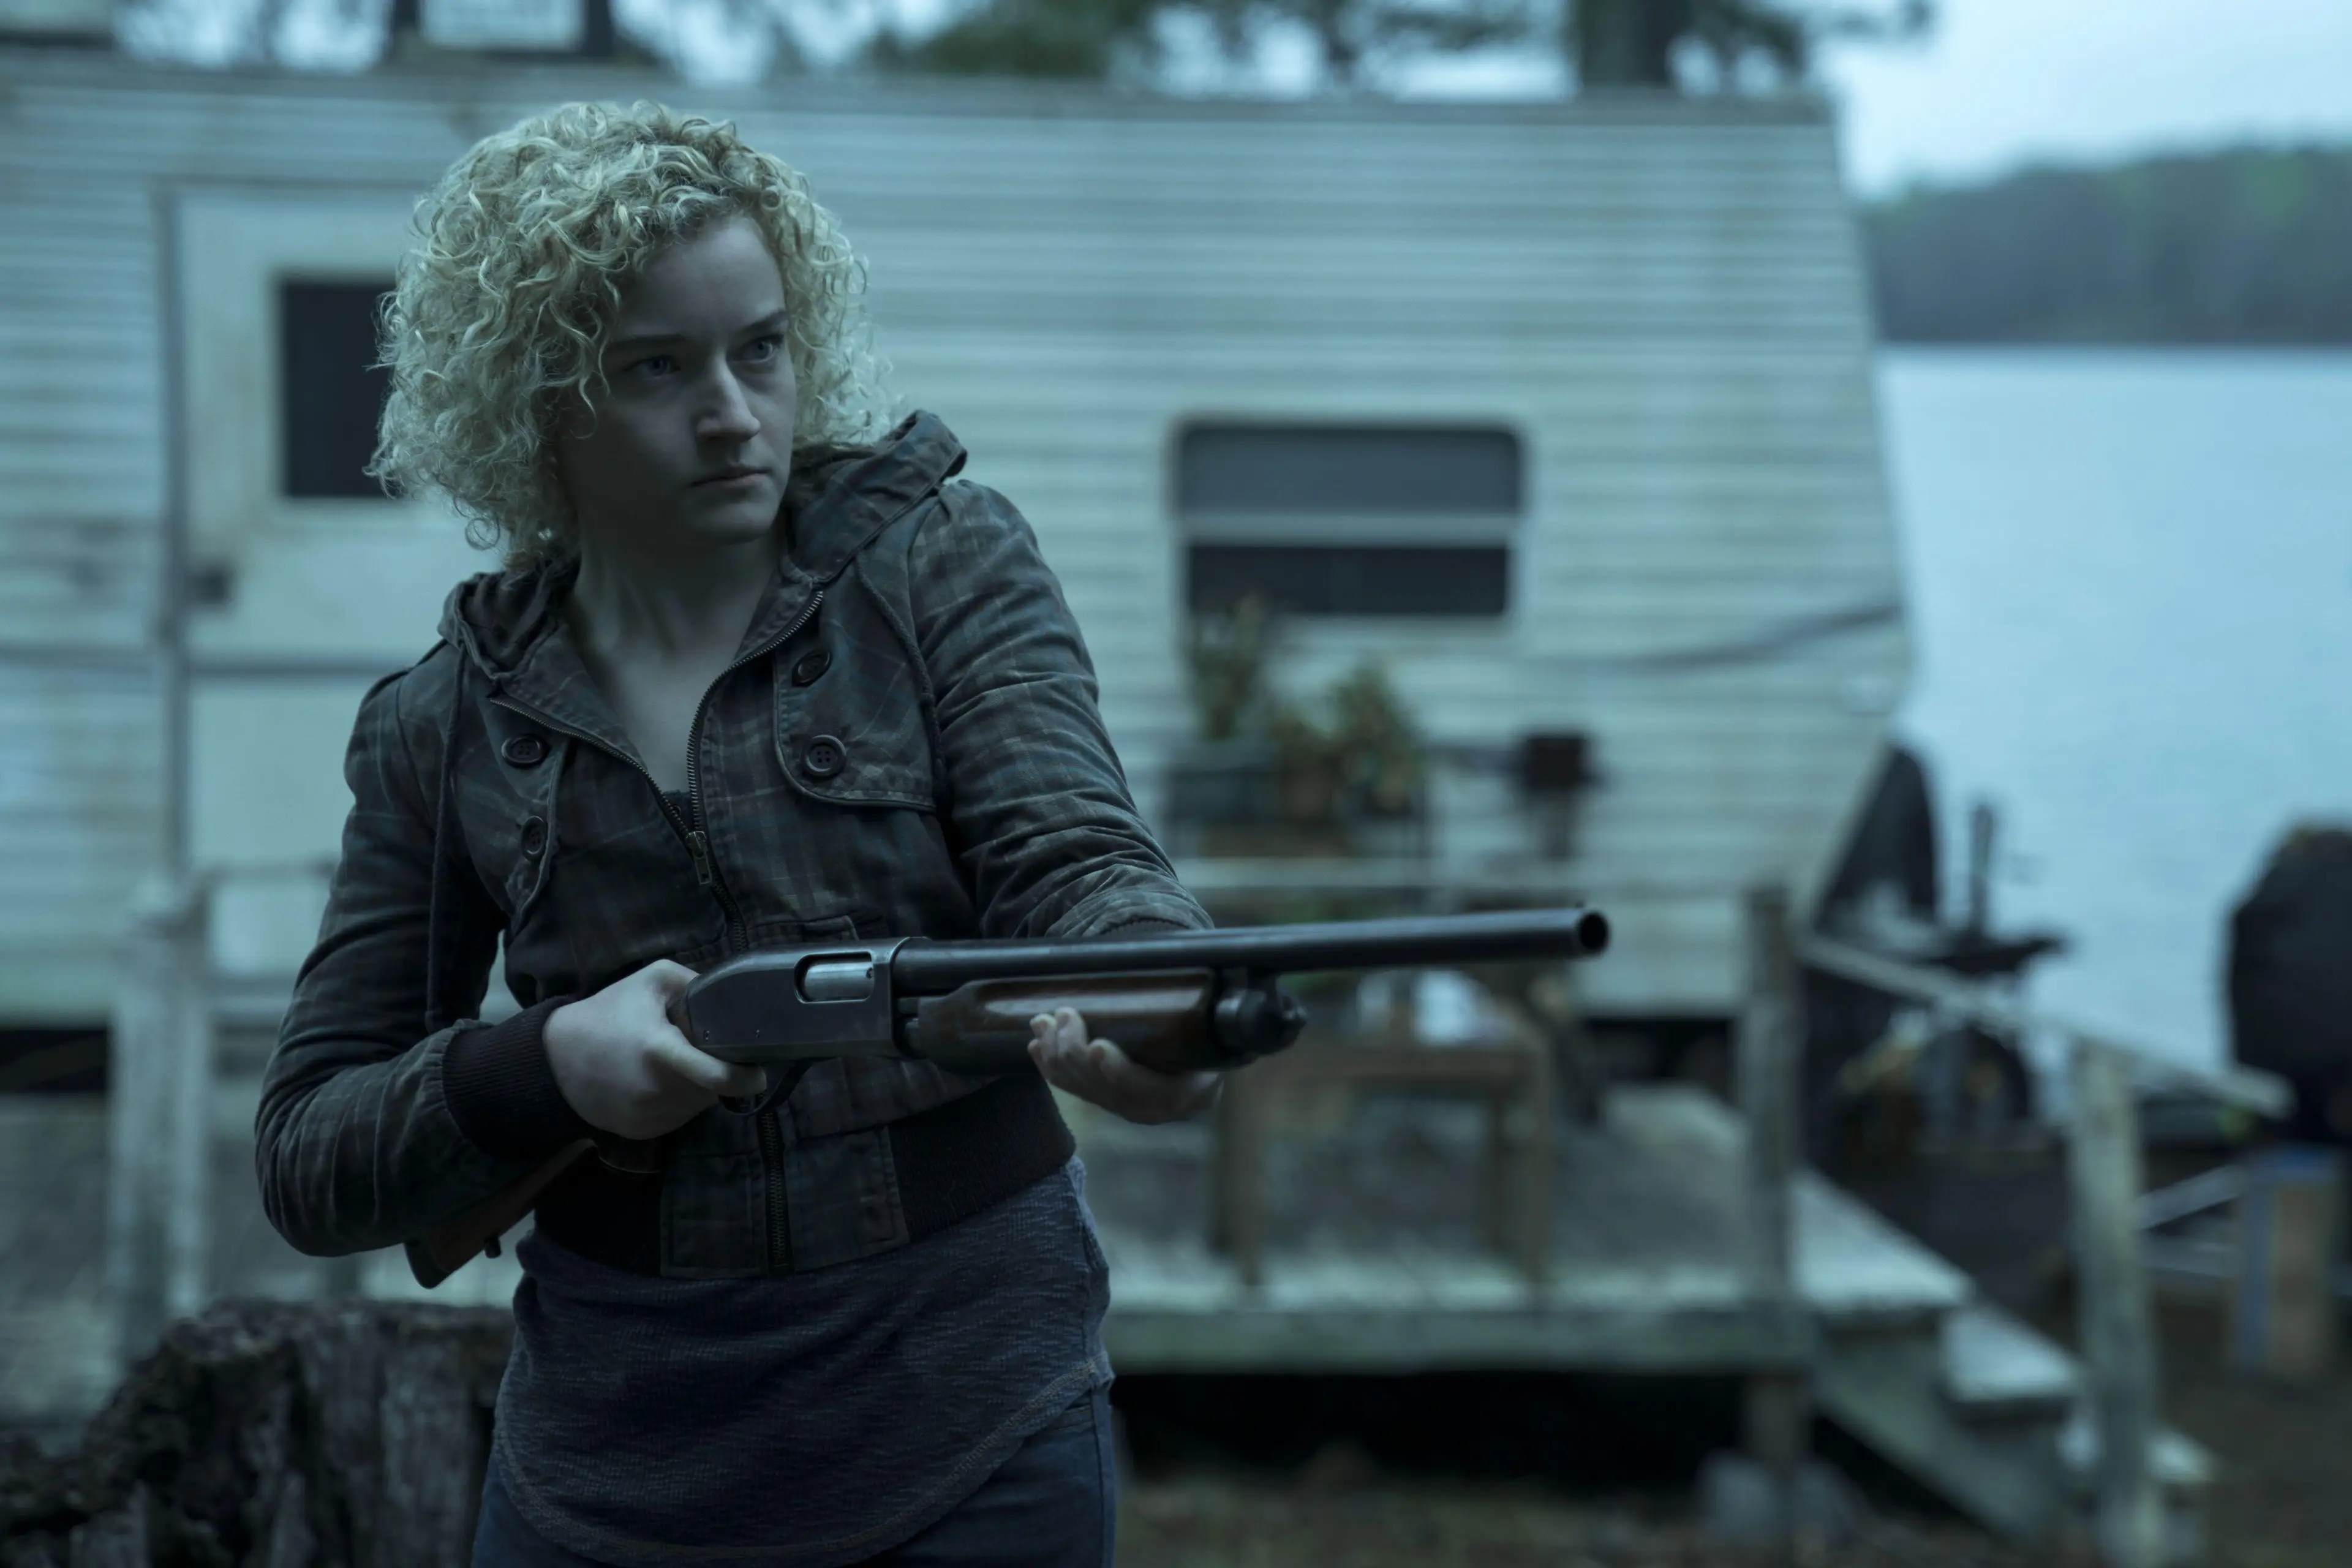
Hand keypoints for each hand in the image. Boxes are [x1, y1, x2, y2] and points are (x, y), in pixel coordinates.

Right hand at [543, 960, 767, 1140]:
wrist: (555, 1060)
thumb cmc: (606, 1014)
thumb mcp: (651, 981)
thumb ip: (695, 984)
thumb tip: (732, 1000)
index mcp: (661, 1052)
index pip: (718, 1077)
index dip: (746, 1077)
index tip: (760, 1073)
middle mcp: (657, 1091)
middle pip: (712, 1089)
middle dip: (718, 1072)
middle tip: (703, 1050)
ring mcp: (650, 1116)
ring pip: (698, 1105)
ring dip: (700, 1087)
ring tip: (678, 1062)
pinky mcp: (643, 1132)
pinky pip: (679, 1117)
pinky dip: (680, 1101)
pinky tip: (660, 1081)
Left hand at [1026, 1006, 1221, 1124]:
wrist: (1203, 1068)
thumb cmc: (1210, 1037)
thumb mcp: (1218, 1032)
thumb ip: (1208, 1012)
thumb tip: (1206, 966)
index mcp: (1186, 1093)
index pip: (1148, 1090)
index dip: (1119, 1072)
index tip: (1098, 1046)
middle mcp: (1153, 1109)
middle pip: (1106, 1090)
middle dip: (1077, 1052)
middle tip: (1064, 1014)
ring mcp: (1127, 1109)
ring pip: (1084, 1090)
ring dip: (1057, 1057)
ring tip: (1041, 1023)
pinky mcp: (1107, 1104)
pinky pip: (1074, 1091)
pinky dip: (1052, 1070)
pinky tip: (1037, 1047)